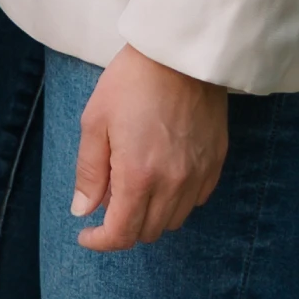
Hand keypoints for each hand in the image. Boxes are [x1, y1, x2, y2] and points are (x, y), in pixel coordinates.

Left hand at [70, 47, 228, 249]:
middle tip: (105, 198)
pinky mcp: (215, 165)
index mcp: (139, 176)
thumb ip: (89, 171)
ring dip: (149, 215)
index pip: (122, 233)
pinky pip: (194, 201)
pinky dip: (174, 200)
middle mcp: (173, 185)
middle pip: (148, 231)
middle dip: (122, 226)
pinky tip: (159, 175)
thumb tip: (82, 210)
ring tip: (131, 183)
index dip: (101, 241)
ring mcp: (198, 177)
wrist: (178, 56)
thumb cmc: (130, 82)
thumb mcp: (95, 121)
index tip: (85, 234)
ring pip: (173, 220)